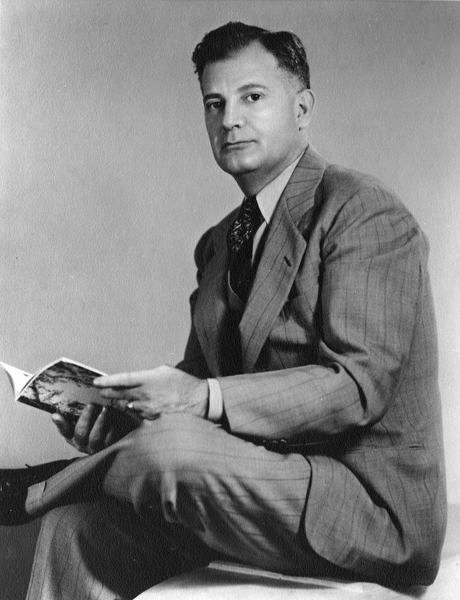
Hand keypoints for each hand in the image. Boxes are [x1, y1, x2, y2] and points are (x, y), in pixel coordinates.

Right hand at [52, 404, 139, 454]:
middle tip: (92, 404)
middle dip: (86, 417)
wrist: (115, 434)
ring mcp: (95, 448)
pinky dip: (112, 427)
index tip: (55, 415)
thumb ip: (76, 413)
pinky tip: (114, 417)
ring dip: (100, 421)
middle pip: (81, 432)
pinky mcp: (108, 448)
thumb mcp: (86, 419)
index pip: (64, 431)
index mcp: (72, 437)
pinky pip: (109, 438)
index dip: (60, 424)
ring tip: (105, 408)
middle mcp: (82, 444)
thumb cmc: (96, 423)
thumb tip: (62, 407)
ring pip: (95, 436)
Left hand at [92, 365, 208, 420]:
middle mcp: (145, 394)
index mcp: (148, 379)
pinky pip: (137, 414)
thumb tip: (139, 378)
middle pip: (119, 394)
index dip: (106, 381)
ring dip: (118, 403)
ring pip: (126, 406)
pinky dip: (132, 410)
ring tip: (112, 400)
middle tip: (100, 392)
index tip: (96, 382)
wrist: (199, 401)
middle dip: (107, 393)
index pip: (121, 379)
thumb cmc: (184, 383)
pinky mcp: (152, 419)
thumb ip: (149, 374)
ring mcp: (147, 408)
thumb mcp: (165, 371)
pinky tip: (130, 408)